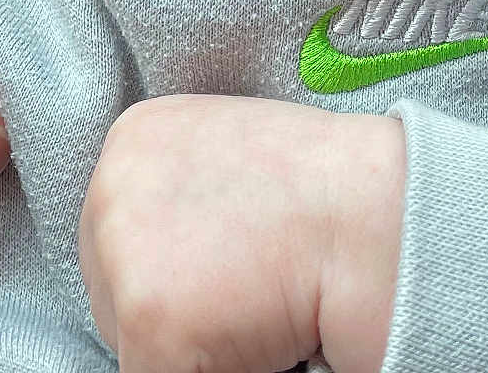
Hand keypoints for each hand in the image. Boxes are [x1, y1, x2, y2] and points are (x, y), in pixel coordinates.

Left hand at [79, 94, 405, 372]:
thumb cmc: (323, 189)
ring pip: (132, 338)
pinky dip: (217, 369)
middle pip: (112, 288)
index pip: (118, 233)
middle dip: (172, 304)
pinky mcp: (146, 321)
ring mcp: (123, 252)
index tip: (225, 262)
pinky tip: (258, 333)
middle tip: (245, 283)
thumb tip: (159, 250)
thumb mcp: (229, 157)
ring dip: (192, 342)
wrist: (376, 216)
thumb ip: (177, 193)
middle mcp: (112, 183)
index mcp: (135, 138)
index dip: (175, 263)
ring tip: (255, 302)